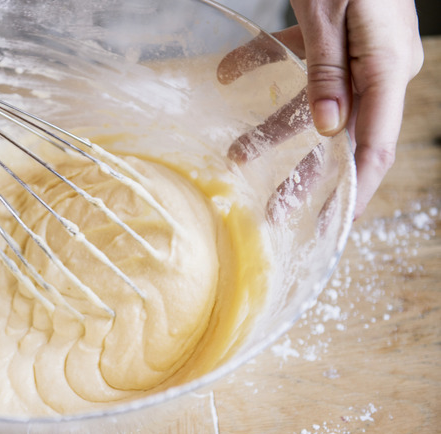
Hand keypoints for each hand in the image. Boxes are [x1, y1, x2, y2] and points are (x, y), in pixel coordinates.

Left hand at [219, 0, 422, 218]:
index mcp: (387, 68)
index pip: (374, 147)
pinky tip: (228, 73)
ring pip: (315, 106)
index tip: (327, 230)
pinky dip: (264, 68)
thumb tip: (328, 131)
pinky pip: (301, 64)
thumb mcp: (331, 12)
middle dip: (305, 176)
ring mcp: (357, 53)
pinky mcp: (334, 37)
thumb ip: (328, 70)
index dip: (351, 193)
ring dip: (273, 129)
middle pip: (340, 137)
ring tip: (233, 155)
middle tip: (271, 211)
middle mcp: (377, 68)